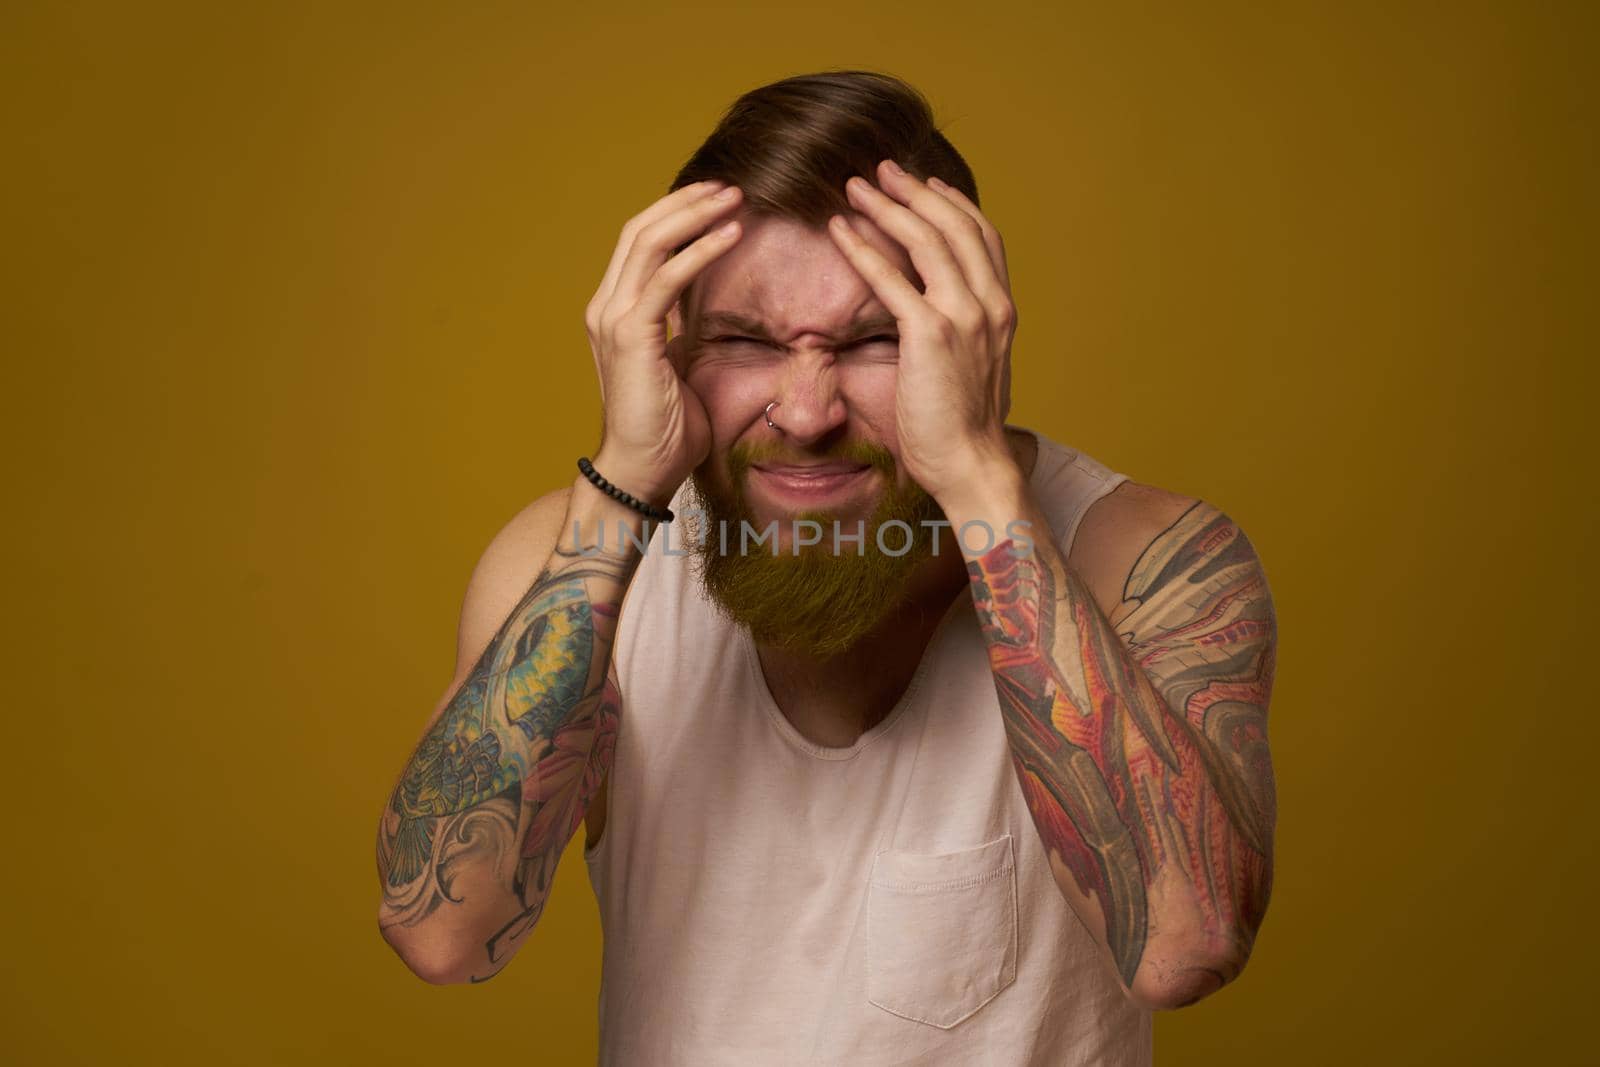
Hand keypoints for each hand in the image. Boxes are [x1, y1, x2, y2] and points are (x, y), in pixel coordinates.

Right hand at [584, 180, 745, 504]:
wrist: (641, 470)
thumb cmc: (665, 429)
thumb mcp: (676, 365)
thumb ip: (680, 331)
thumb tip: (705, 308)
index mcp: (615, 311)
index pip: (640, 243)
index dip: (677, 213)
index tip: (717, 199)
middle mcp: (606, 307)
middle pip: (641, 230)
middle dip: (687, 202)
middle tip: (731, 187)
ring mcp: (613, 319)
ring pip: (650, 243)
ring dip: (696, 214)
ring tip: (735, 198)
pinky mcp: (632, 336)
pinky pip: (668, 279)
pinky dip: (702, 251)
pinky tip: (732, 234)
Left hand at [826, 160, 1018, 506]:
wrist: (972, 464)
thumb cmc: (966, 428)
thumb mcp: (977, 368)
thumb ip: (966, 334)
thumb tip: (943, 321)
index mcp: (1002, 309)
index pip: (983, 237)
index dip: (953, 204)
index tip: (926, 185)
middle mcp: (989, 304)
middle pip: (954, 225)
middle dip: (915, 191)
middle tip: (882, 170)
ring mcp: (963, 316)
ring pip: (926, 240)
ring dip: (888, 206)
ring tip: (855, 187)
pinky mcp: (930, 334)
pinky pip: (891, 278)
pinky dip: (863, 248)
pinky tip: (840, 231)